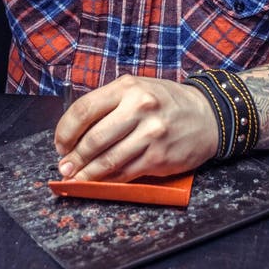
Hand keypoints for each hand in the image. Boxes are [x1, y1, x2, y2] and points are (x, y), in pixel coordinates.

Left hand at [54, 74, 218, 181]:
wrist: (207, 116)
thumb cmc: (165, 103)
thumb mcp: (137, 90)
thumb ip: (108, 105)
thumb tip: (75, 134)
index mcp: (127, 88)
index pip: (84, 110)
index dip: (65, 131)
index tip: (60, 144)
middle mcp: (139, 108)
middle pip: (93, 139)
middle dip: (73, 158)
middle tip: (64, 167)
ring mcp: (151, 134)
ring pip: (108, 160)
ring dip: (86, 174)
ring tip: (75, 178)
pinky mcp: (160, 157)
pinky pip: (126, 173)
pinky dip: (108, 180)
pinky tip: (99, 181)